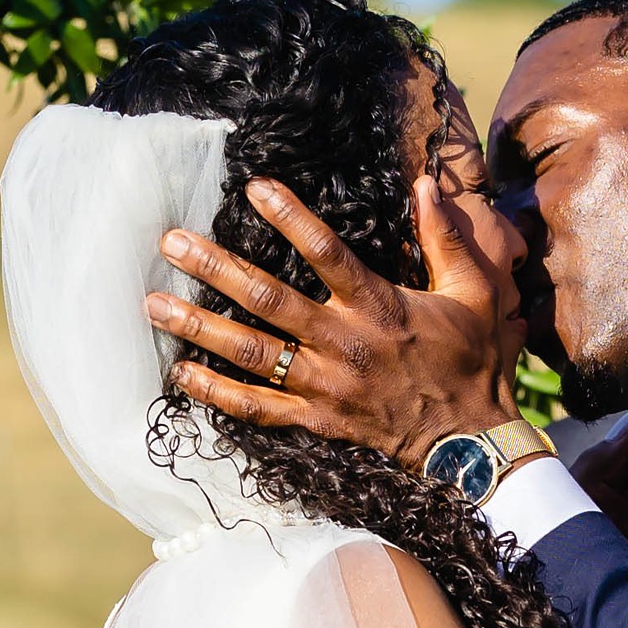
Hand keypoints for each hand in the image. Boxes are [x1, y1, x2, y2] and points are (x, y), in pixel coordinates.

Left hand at [147, 172, 503, 459]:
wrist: (471, 443)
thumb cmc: (472, 362)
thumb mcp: (474, 293)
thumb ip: (445, 237)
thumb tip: (425, 184)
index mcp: (379, 306)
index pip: (327, 253)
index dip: (290, 218)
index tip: (252, 188)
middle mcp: (344, 344)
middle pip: (268, 300)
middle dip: (215, 269)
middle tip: (171, 243)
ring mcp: (325, 386)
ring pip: (251, 353)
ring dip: (199, 327)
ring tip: (154, 305)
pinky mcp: (316, 420)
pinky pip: (257, 408)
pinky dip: (216, 393)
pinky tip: (180, 373)